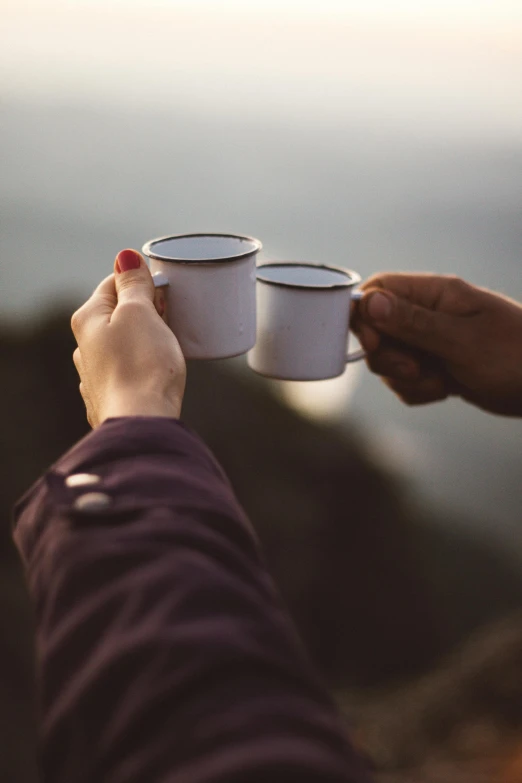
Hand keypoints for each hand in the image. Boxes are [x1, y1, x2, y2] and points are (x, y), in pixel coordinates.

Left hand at [72, 249, 185, 427]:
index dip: (143, 281)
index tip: (166, 290)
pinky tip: (156, 374)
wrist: (142, 423)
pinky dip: (143, 366)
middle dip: (146, 312)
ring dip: (145, 340)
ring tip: (167, 349)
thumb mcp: (140, 314)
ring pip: (123, 344)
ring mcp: (95, 375)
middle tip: (172, 319)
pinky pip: (128, 370)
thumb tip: (125, 257)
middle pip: (118, 315)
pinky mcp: (111, 398)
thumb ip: (132, 285)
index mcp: (88, 319)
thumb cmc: (142, 366)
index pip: (113, 283)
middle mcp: (84, 347)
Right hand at [353, 273, 521, 416]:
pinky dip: (417, 391)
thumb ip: (413, 322)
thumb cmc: (515, 355)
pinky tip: (444, 391)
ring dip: (404, 379)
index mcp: (435, 294)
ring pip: (389, 359)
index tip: (375, 345)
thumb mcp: (462, 340)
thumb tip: (368, 302)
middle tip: (416, 370)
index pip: (378, 290)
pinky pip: (404, 380)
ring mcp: (431, 341)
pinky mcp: (435, 366)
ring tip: (439, 383)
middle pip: (377, 329)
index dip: (365, 317)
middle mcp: (428, 314)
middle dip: (388, 358)